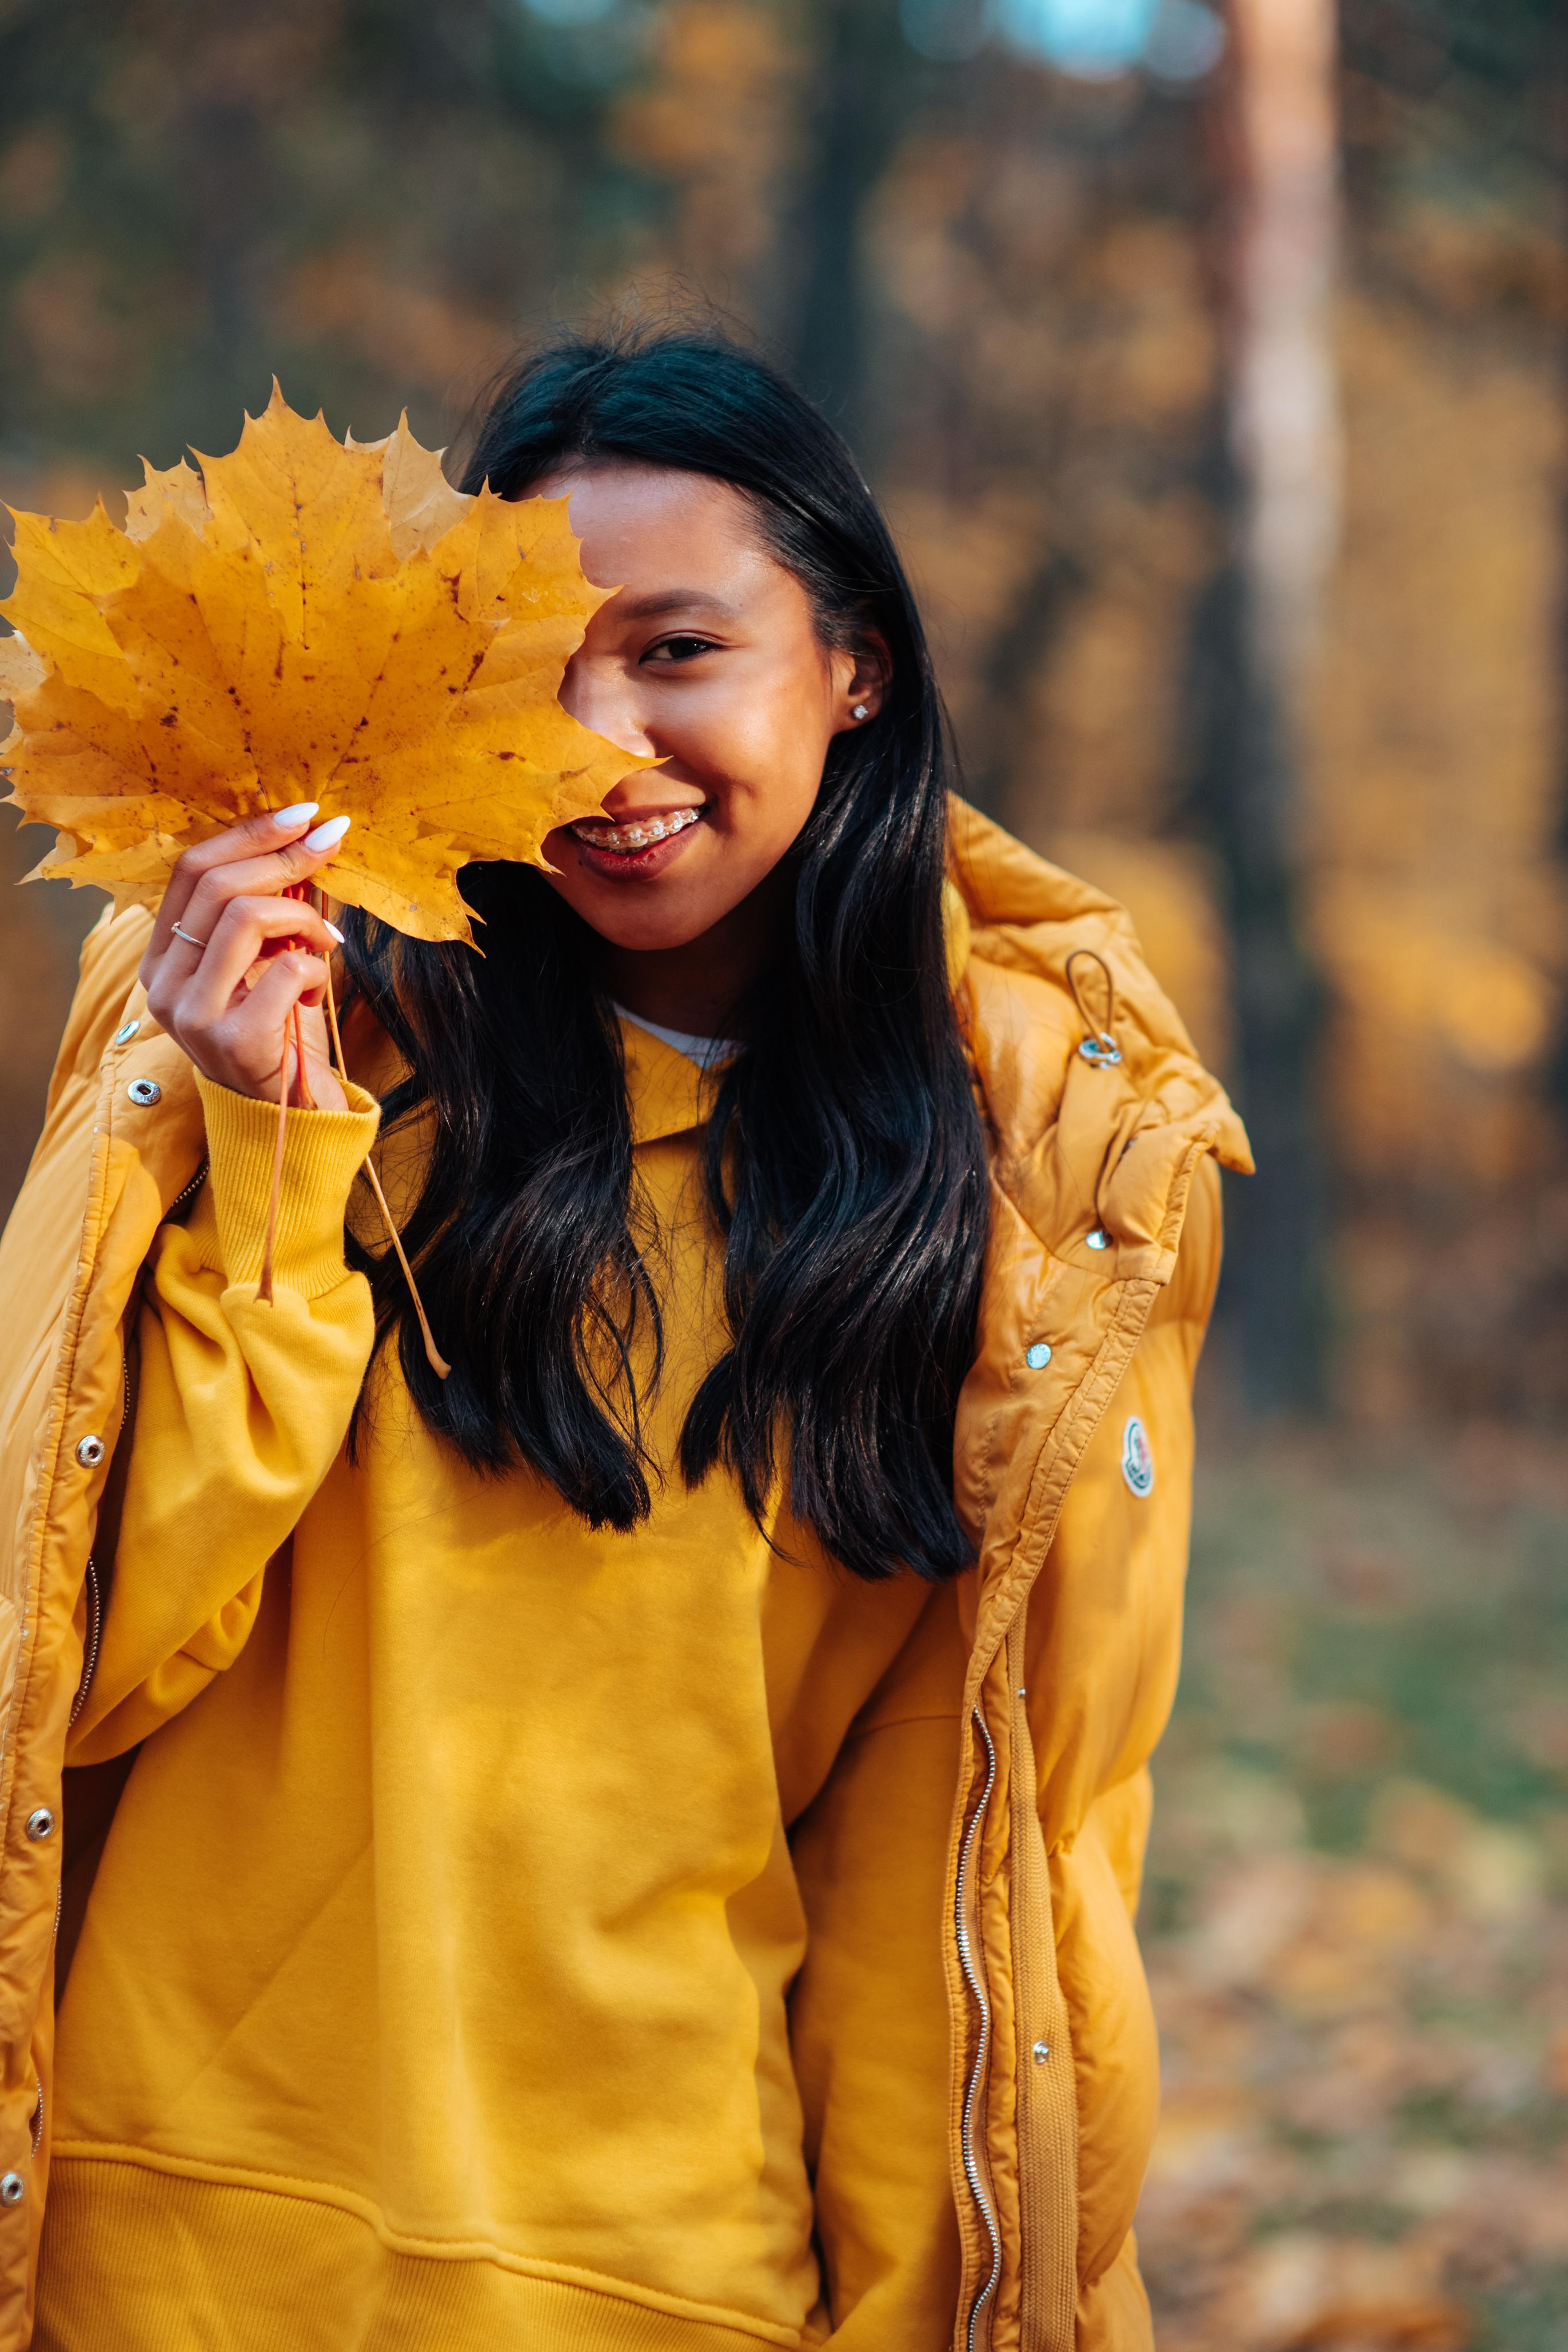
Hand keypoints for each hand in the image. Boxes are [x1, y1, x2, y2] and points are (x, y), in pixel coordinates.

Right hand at [141, 806, 354, 1111]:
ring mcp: (192, 1015)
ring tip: (328, 938)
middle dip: (283, 856)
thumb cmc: (283, 1034)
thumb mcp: (271, 961)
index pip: (190, 871)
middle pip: (215, 886)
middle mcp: (164, 985)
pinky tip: (319, 988)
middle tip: (332, 843)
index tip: (302, 814)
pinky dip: (315, 969)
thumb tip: (307, 839)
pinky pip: (283, 970)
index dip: (248, 834)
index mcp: (164, 958)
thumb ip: (273, 910)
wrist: (292, 1118)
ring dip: (302, 916)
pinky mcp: (231, 1042)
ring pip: (243, 918)